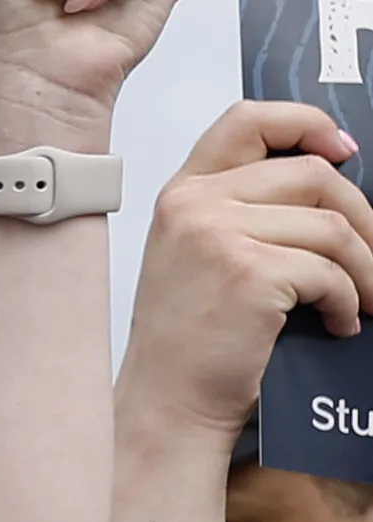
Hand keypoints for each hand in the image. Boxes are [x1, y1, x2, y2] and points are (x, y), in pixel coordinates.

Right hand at [124, 98, 372, 438]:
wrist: (168, 401)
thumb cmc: (190, 338)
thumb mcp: (201, 254)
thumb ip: (245, 209)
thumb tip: (331, 185)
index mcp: (184, 192)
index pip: (248, 120)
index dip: (306, 124)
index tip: (343, 151)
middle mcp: (194, 205)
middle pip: (313, 175)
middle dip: (362, 219)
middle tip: (371, 258)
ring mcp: (217, 235)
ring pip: (332, 226)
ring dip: (363, 268)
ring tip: (360, 299)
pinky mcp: (248, 272)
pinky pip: (330, 271)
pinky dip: (347, 300)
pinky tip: (337, 321)